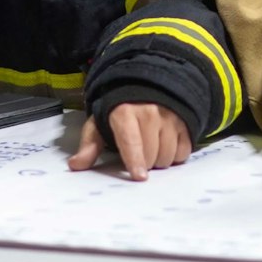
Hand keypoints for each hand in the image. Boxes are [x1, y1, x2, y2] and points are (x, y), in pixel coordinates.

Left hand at [67, 103, 193, 179]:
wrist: (146, 84)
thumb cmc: (120, 109)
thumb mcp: (100, 123)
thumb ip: (90, 145)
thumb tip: (76, 165)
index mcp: (125, 113)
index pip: (131, 141)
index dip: (135, 161)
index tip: (139, 177)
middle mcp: (150, 112)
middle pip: (150, 156)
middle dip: (144, 162)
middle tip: (139, 154)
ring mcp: (170, 115)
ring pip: (167, 156)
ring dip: (159, 160)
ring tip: (152, 148)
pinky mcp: (186, 120)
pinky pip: (183, 152)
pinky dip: (175, 155)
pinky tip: (166, 145)